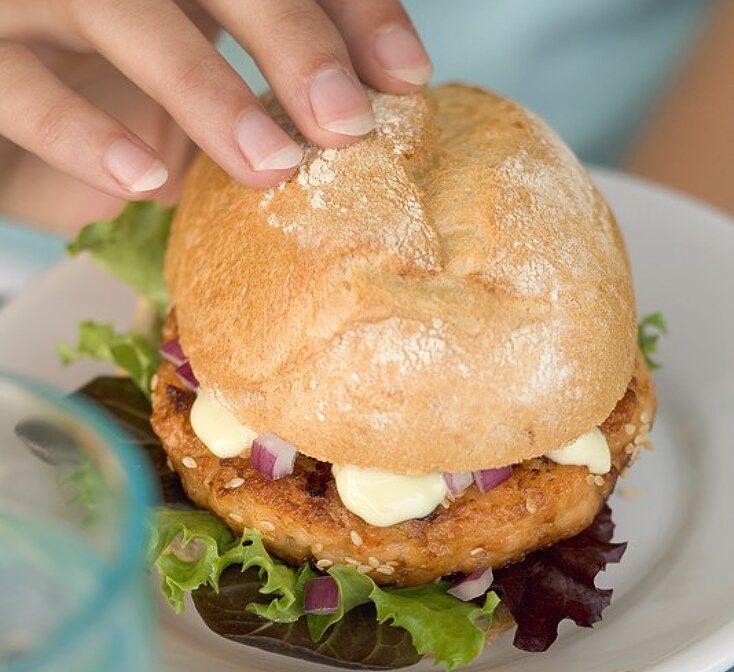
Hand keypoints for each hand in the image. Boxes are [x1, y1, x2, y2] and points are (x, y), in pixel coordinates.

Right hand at [0, 1, 430, 230]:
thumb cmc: (92, 91)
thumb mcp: (184, 77)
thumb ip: (255, 80)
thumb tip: (361, 113)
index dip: (351, 6)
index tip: (406, 77)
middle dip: (294, 39)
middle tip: (347, 122)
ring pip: (121, 13)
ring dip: (205, 89)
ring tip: (270, 164)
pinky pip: (23, 88)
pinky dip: (84, 131)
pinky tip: (147, 177)